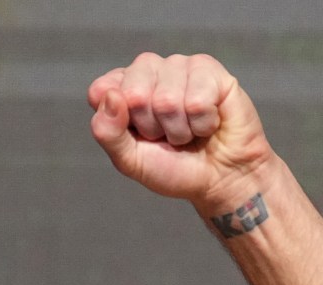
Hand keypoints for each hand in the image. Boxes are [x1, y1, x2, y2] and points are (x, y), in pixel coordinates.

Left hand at [87, 52, 273, 213]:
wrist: (220, 179)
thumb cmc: (175, 169)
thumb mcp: (131, 161)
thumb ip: (108, 133)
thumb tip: (110, 95)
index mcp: (123, 88)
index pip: (101, 90)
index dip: (120, 122)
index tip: (140, 137)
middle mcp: (149, 70)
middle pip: (134, 94)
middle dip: (153, 128)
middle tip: (169, 136)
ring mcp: (179, 66)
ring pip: (168, 99)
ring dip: (181, 129)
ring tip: (190, 131)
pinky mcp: (209, 70)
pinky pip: (198, 99)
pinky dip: (204, 123)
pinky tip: (210, 123)